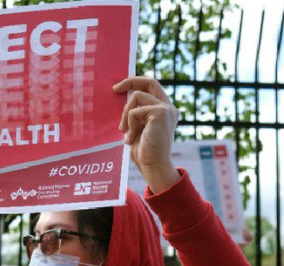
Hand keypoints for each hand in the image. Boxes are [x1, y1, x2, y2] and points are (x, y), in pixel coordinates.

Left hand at [113, 77, 180, 193]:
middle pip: (149, 81)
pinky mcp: (161, 113)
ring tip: (126, 133)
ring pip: (136, 97)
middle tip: (114, 89)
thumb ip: (136, 113)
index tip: (119, 87)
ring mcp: (166, 109)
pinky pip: (134, 111)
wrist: (153, 166)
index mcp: (164, 110)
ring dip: (126, 115)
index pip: (152, 87)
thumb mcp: (138, 127)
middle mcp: (168, 107)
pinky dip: (129, 125)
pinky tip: (131, 139)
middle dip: (130, 81)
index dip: (136, 82)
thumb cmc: (144, 152)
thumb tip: (123, 97)